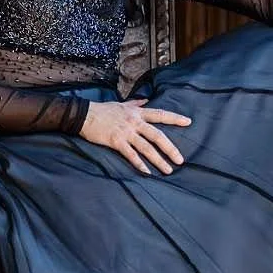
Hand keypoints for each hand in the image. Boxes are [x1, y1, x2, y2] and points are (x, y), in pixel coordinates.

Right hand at [79, 98, 193, 174]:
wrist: (85, 115)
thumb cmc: (103, 110)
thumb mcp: (121, 104)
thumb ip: (135, 103)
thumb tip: (145, 100)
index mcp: (137, 112)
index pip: (160, 114)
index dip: (174, 118)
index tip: (188, 122)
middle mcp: (134, 122)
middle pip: (157, 135)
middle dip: (170, 148)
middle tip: (180, 160)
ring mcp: (126, 132)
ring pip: (146, 148)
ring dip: (158, 160)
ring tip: (168, 170)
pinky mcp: (116, 141)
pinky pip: (131, 155)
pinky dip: (139, 164)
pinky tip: (147, 172)